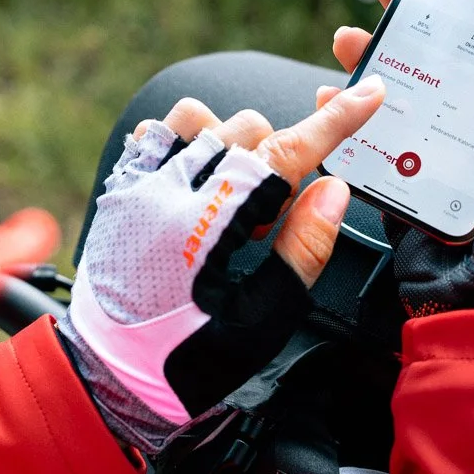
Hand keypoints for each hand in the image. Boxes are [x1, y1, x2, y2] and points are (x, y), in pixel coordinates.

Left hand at [58, 81, 385, 453]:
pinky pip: (152, 132)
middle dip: (275, 160)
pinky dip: (181, 143)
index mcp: (207, 227)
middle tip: (265, 222)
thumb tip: (333, 191)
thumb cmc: (185, 362)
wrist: (107, 378)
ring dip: (227, 142)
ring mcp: (135, 186)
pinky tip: (191, 185)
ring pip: (196, 116)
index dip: (333, 123)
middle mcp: (167, 193)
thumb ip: (302, 251)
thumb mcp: (260, 322)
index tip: (367, 94)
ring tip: (228, 198)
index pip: (284, 155)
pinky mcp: (117, 189)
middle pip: (246, 129)